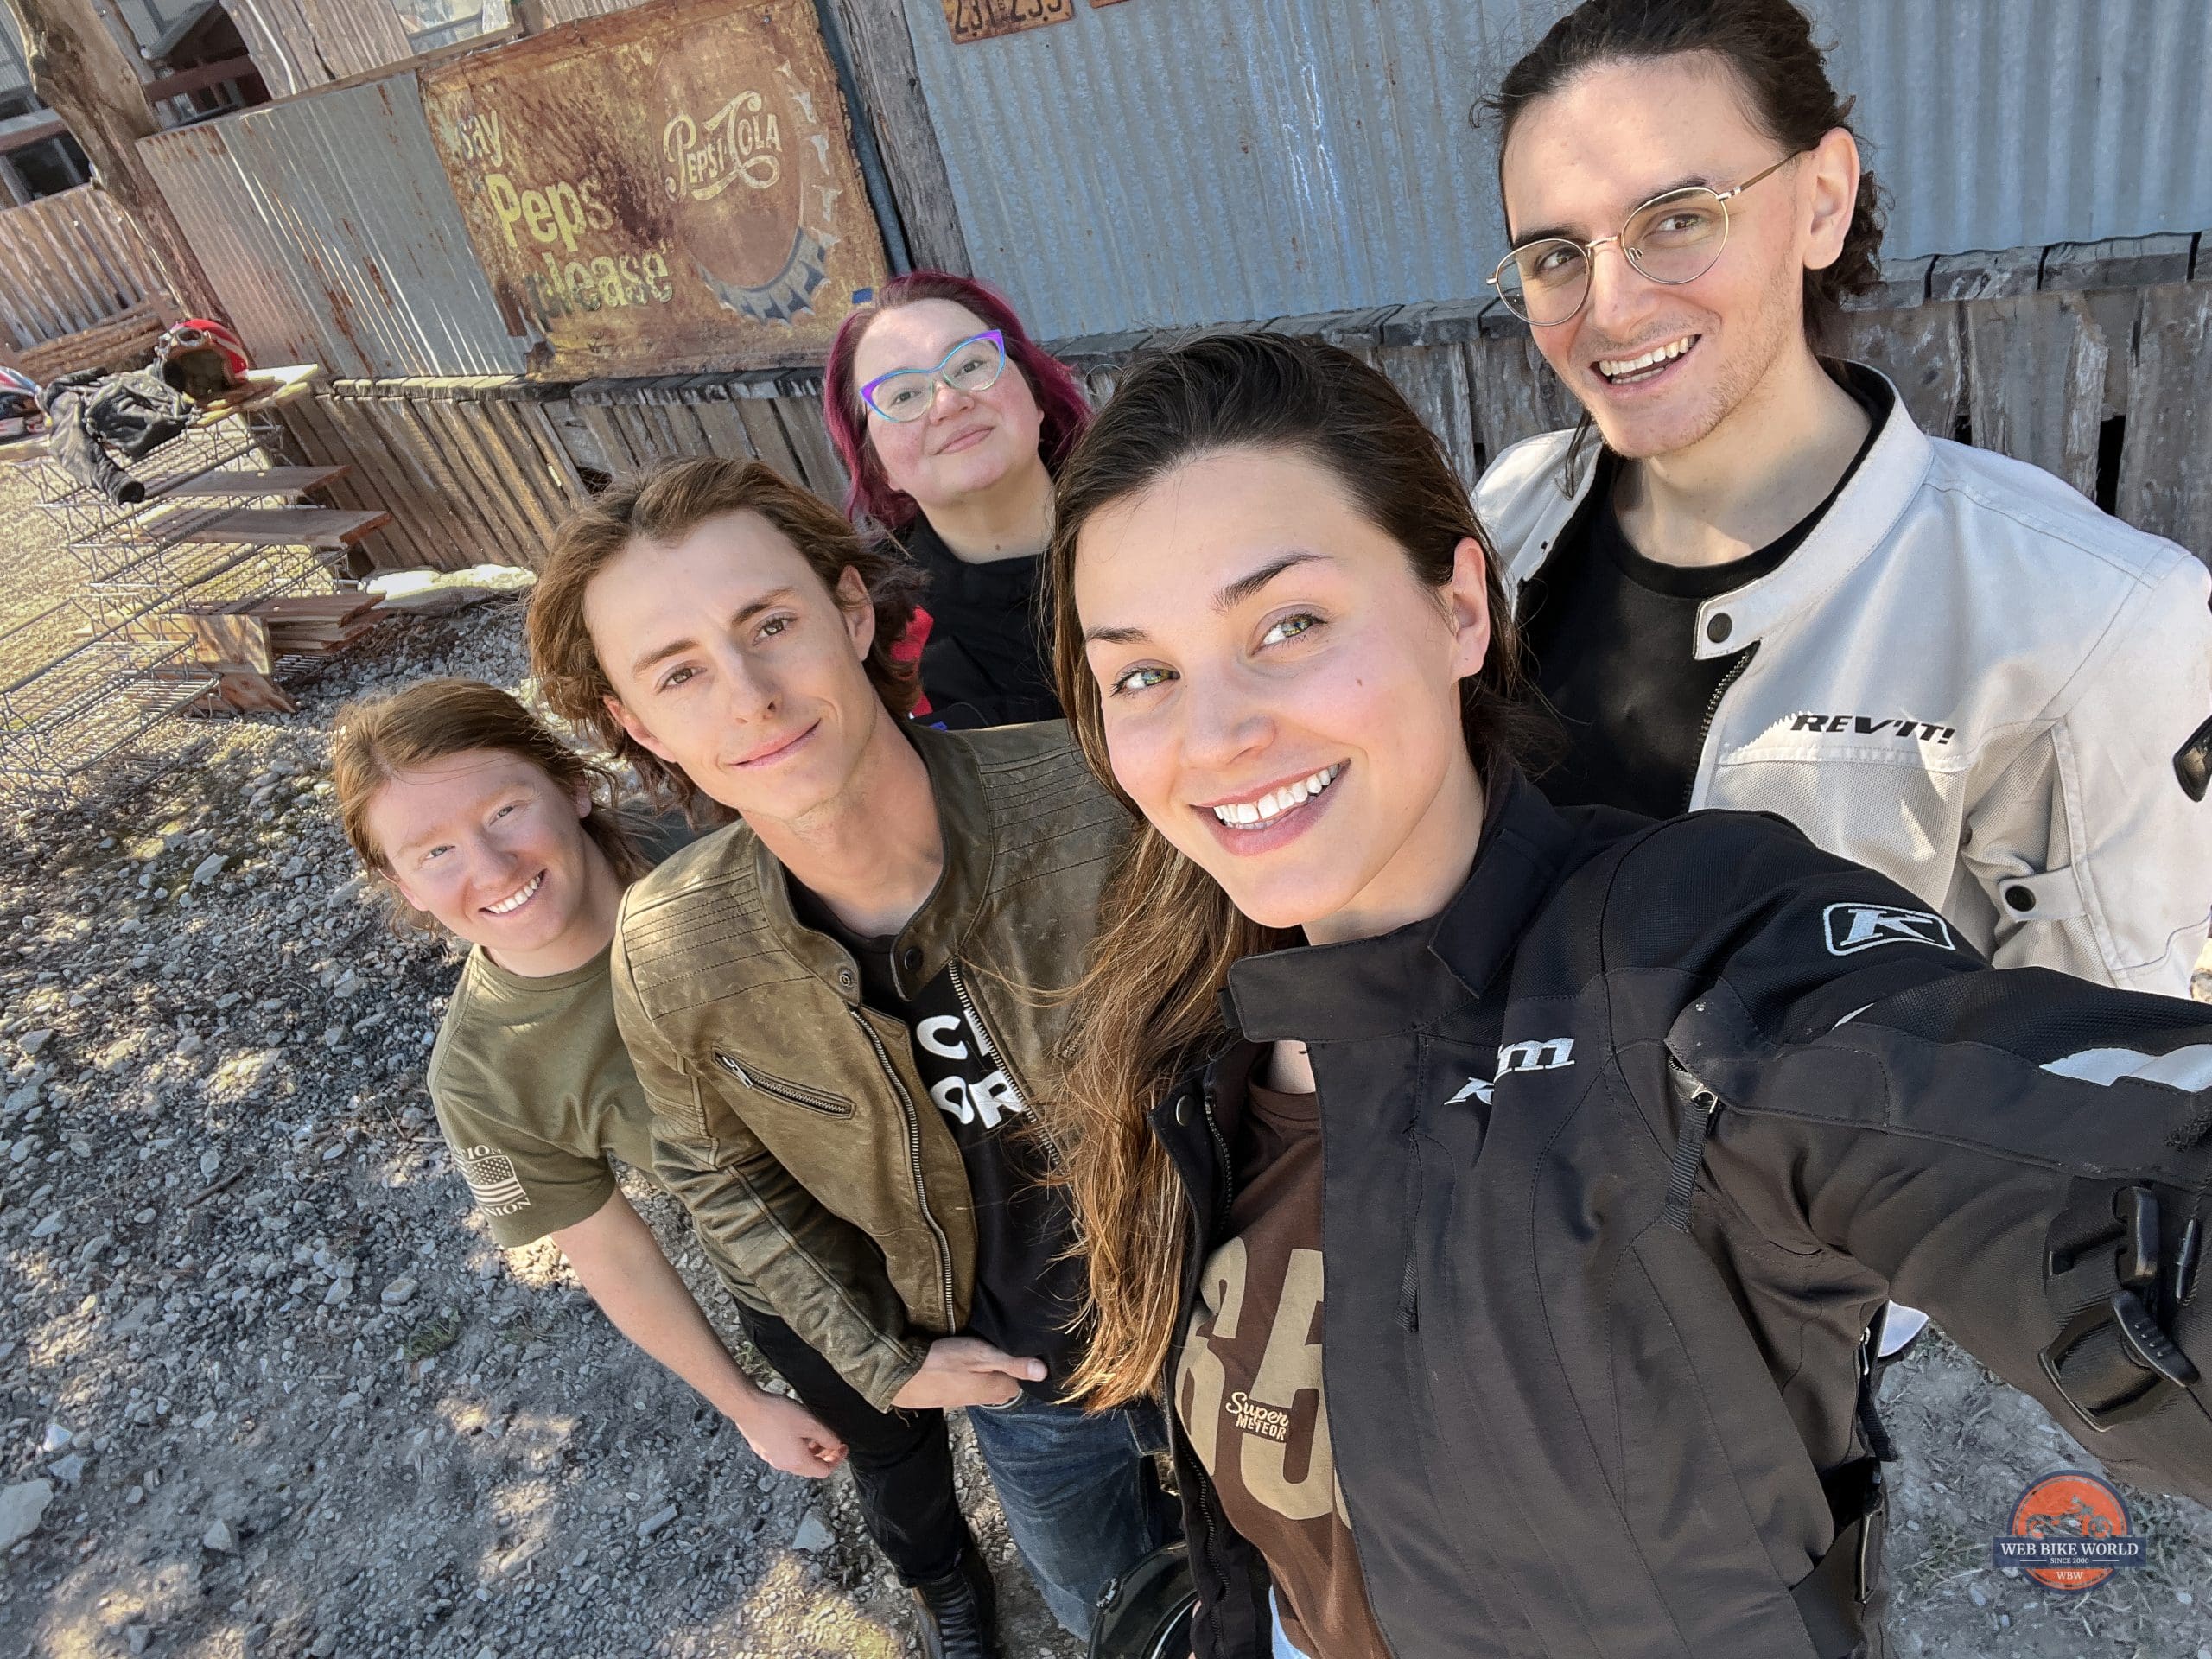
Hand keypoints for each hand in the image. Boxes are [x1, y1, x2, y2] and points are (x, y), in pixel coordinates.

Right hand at [734, 1389, 846, 1477]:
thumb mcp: (810, 1423)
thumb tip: (836, 1445)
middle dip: (825, 1457)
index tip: (843, 1448)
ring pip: (798, 1462)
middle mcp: (784, 1465)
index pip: (824, 1471)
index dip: (837, 1460)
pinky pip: (785, 1455)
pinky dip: (797, 1449)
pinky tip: (797, 1433)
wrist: (748, 1408)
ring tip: (815, 1435)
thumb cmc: (777, 1414)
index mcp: (798, 1462)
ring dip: (811, 1452)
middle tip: (832, 1443)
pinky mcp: (764, 1450)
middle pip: (811, 1469)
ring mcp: (772, 1459)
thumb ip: (827, 1436)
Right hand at [890, 1336, 1045, 1409]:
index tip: (1017, 1340)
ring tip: (978, 1344)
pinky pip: (969, 1379)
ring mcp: (969, 1397)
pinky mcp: (952, 1393)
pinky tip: (960, 1356)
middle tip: (996, 1338)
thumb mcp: (981, 1356)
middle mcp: (988, 1398)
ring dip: (985, 1364)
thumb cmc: (944, 1363)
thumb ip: (1013, 1363)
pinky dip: (968, 1369)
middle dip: (1004, 1361)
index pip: (1024, 1375)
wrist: (902, 1376)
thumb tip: (1044, 1372)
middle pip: (1006, 1376)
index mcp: (1001, 1390)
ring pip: (987, 1377)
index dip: (1023, 1358)